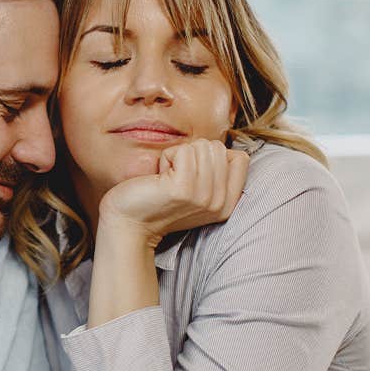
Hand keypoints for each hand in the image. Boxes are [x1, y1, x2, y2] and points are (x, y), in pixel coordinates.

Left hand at [98, 140, 248, 246]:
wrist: (129, 224)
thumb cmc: (158, 202)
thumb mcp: (198, 193)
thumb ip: (216, 175)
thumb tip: (223, 149)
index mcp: (227, 205)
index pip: (240, 158)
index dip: (213, 156)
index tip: (193, 175)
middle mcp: (219, 203)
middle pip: (219, 148)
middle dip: (193, 154)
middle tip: (176, 177)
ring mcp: (203, 197)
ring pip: (202, 146)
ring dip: (178, 156)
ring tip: (167, 178)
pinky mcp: (183, 189)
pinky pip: (183, 150)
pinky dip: (167, 157)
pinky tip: (159, 177)